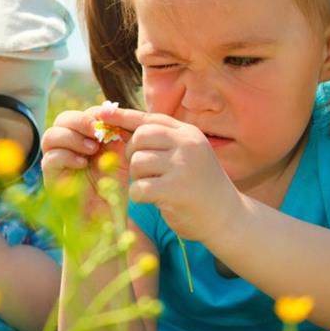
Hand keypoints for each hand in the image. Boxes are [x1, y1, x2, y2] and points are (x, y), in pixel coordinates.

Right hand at [41, 105, 130, 212]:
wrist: (104, 218)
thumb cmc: (114, 187)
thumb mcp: (121, 156)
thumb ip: (118, 135)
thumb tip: (113, 112)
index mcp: (83, 138)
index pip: (82, 114)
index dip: (95, 114)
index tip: (112, 122)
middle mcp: (67, 146)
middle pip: (63, 119)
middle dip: (81, 121)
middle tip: (98, 132)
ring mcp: (55, 160)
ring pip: (51, 135)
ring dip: (72, 138)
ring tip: (92, 150)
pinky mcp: (50, 176)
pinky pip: (49, 158)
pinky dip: (67, 157)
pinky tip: (82, 164)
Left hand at [96, 104, 240, 241]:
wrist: (228, 218)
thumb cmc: (200, 187)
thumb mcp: (187, 156)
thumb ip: (162, 142)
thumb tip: (120, 126)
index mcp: (188, 134)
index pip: (150, 119)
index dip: (123, 116)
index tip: (102, 112)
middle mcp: (187, 144)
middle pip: (140, 138)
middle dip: (132, 154)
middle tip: (142, 171)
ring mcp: (182, 165)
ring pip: (137, 163)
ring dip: (138, 178)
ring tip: (154, 187)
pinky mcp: (175, 189)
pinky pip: (139, 188)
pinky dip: (139, 196)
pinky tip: (153, 201)